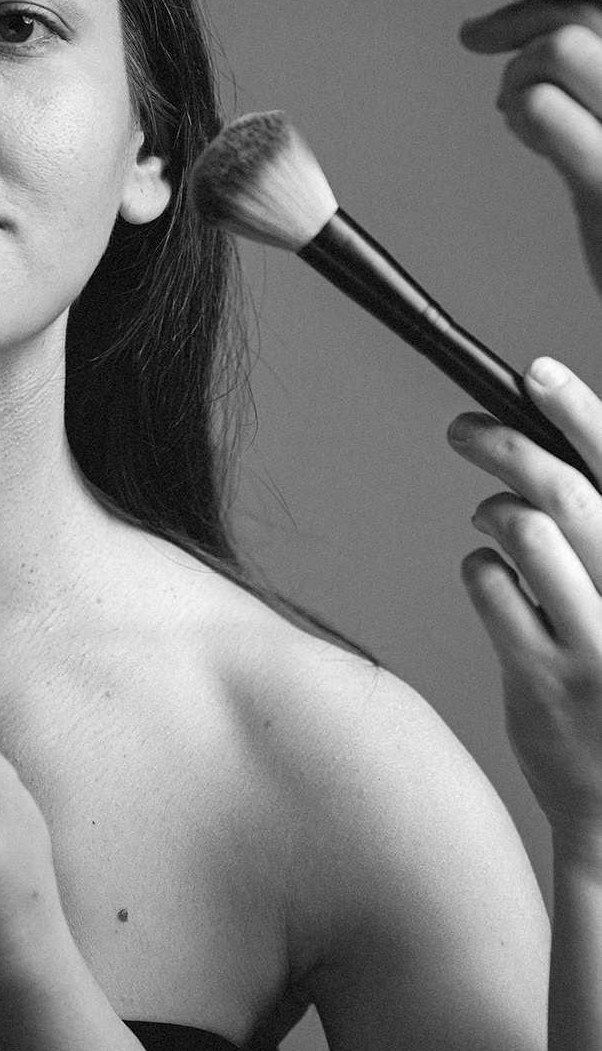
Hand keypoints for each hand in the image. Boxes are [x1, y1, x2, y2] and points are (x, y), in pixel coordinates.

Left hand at [449, 359, 601, 846]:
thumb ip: (601, 534)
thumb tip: (548, 451)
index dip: (580, 412)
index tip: (536, 372)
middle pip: (568, 496)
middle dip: (506, 447)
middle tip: (463, 430)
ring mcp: (596, 642)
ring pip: (525, 535)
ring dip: (492, 512)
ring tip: (488, 520)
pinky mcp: (544, 678)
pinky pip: (490, 587)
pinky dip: (478, 567)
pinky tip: (489, 577)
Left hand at [460, 0, 601, 295]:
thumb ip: (595, 65)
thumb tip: (528, 12)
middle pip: (584, 12)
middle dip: (516, 14)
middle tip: (474, 37)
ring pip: (561, 49)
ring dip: (515, 71)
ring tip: (513, 105)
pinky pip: (542, 106)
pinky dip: (519, 111)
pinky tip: (526, 130)